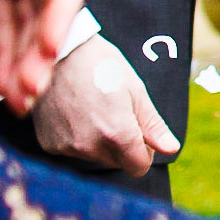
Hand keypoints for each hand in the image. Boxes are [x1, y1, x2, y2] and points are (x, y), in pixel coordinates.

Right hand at [30, 34, 179, 173]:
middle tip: (117, 112)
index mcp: (117, 134)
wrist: (58, 52)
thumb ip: (153, 125)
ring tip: (95, 108)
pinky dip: (78, 137)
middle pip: (117, 162)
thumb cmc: (102, 66)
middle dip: (122, 145)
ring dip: (100, 141)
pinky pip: (72, 150)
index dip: (144, 152)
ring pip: (94, 157)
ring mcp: (66, 147)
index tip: (140, 133)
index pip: (138, 167)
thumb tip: (171, 149)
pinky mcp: (49, 144)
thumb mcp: (135, 90)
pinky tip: (76, 112)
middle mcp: (89, 147)